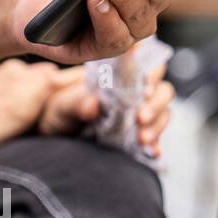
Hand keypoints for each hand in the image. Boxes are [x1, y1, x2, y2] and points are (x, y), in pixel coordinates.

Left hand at [38, 60, 173, 156]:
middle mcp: (133, 94)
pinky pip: (156, 139)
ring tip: (142, 139)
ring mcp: (138, 116)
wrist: (54, 138)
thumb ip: (76, 102)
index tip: (145, 88)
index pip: (146, 65)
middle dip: (156, 103)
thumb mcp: (61, 105)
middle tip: (140, 118)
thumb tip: (93, 104)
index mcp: (119, 77)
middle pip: (162, 89)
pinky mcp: (138, 137)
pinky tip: (153, 152)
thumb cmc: (58, 112)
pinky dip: (157, 145)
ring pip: (163, 112)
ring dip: (157, 125)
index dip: (152, 74)